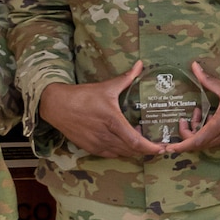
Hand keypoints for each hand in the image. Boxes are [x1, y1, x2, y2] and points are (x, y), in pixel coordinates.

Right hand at [36, 61, 165, 159]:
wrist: (57, 106)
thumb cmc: (82, 96)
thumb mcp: (107, 87)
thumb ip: (127, 78)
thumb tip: (140, 64)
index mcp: (113, 122)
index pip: (136, 142)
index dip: (151, 148)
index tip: (162, 148)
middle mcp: (106, 136)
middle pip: (132, 151)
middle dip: (146, 150)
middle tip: (156, 143)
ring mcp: (98, 144)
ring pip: (122, 154)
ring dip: (133, 150)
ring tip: (140, 139)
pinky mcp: (90, 148)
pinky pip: (111, 154)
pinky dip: (121, 151)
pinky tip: (123, 141)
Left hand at [168, 63, 219, 153]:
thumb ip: (208, 80)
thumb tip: (194, 66)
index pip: (195, 142)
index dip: (180, 146)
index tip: (168, 147)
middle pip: (198, 144)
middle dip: (187, 134)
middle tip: (184, 119)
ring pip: (207, 143)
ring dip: (198, 132)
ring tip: (199, 113)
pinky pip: (216, 141)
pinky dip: (208, 133)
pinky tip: (211, 117)